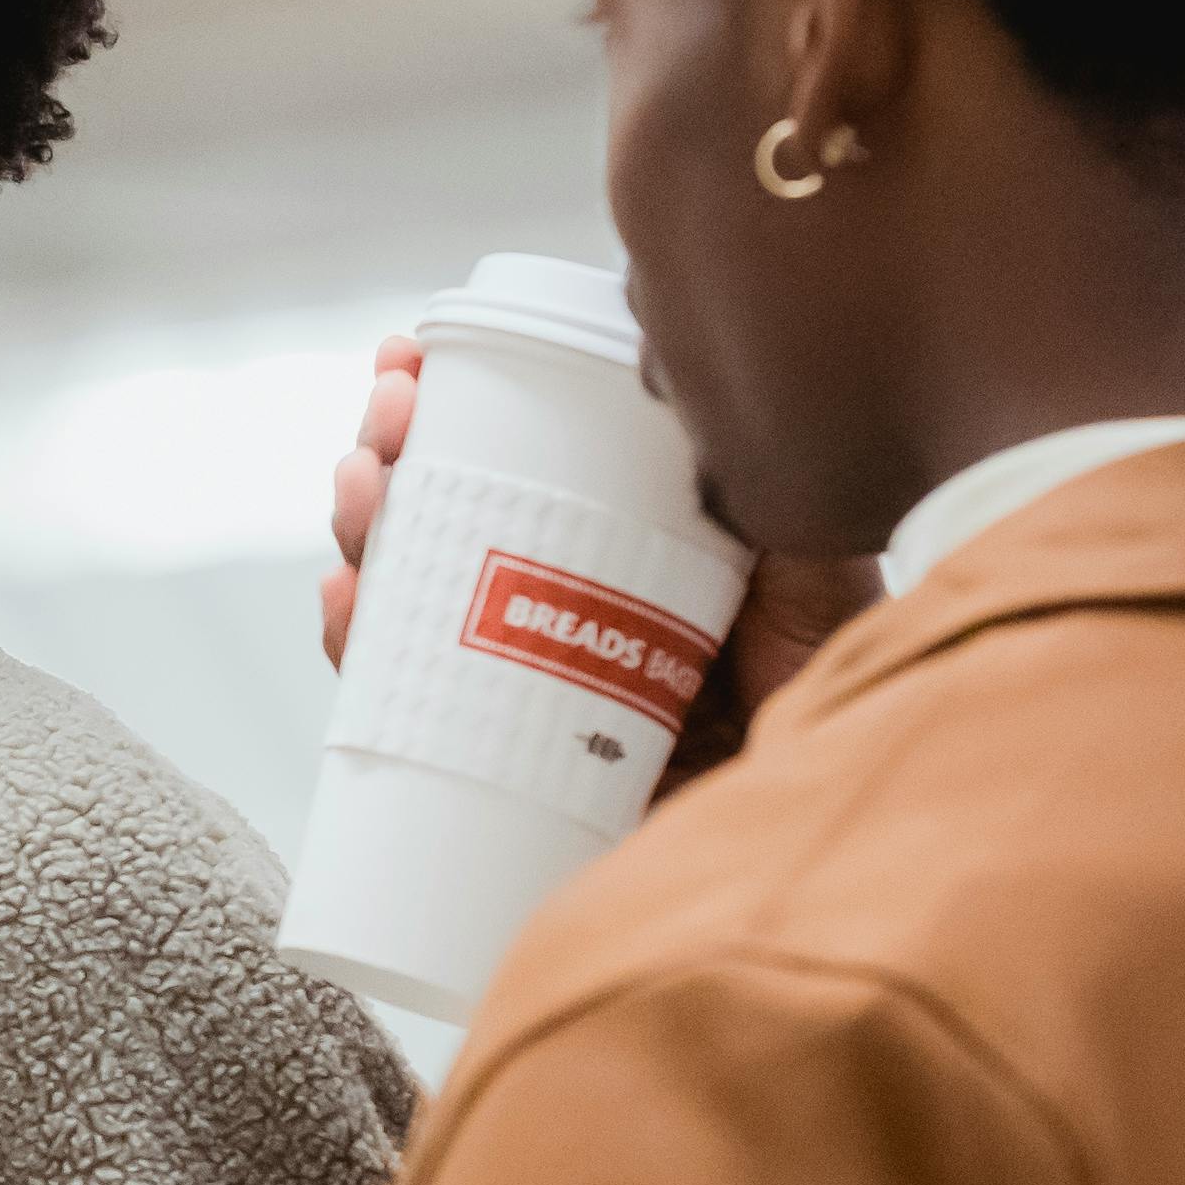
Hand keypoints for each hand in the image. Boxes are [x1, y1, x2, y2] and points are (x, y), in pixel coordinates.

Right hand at [320, 339, 881, 794]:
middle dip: (390, 457)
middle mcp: (561, 610)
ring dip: (364, 531)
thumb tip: (723, 375)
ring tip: (362, 489)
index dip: (448, 408)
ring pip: (409, 597)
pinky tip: (349, 602)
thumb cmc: (836, 698)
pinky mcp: (500, 765)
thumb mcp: (810, 569)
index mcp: (622, 551)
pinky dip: (363, 649)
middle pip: (442, 518)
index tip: (411, 360)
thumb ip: (774, 486)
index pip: (513, 466)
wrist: (823, 824)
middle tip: (385, 418)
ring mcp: (523, 684)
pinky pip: (408, 705)